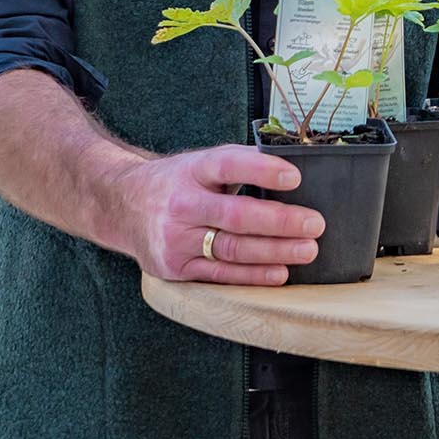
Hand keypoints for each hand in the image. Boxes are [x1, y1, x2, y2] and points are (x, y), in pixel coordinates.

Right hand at [113, 145, 322, 286]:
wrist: (124, 205)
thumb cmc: (180, 182)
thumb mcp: (202, 162)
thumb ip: (242, 163)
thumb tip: (296, 166)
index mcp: (193, 169)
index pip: (228, 165)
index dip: (262, 170)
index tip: (295, 176)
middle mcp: (182, 204)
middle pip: (235, 215)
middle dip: (279, 221)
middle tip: (314, 224)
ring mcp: (175, 239)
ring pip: (231, 249)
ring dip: (274, 252)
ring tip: (307, 250)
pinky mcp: (174, 267)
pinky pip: (219, 274)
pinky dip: (252, 276)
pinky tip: (279, 272)